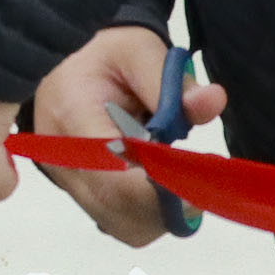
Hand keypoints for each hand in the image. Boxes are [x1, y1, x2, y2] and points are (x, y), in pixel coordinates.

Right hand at [29, 27, 231, 247]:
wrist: (71, 65)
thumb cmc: (106, 55)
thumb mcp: (139, 49)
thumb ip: (173, 80)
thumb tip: (212, 102)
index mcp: (71, 117)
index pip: (111, 174)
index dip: (158, 190)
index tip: (200, 182)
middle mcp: (62, 159)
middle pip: (117, 209)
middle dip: (167, 203)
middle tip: (202, 178)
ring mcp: (68, 182)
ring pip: (121, 225)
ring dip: (161, 212)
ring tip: (180, 176)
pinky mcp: (81, 194)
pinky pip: (120, 223)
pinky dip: (150, 214)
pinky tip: (163, 184)